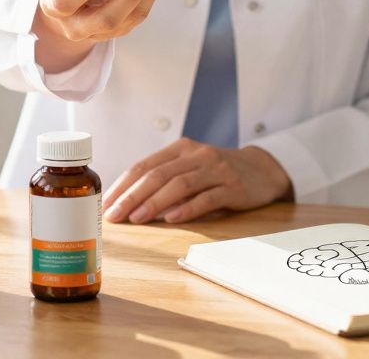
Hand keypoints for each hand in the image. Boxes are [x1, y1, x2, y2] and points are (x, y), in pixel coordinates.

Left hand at [103, 138, 291, 224]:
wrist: (262, 170)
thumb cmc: (217, 172)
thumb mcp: (190, 167)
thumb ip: (165, 179)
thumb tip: (129, 204)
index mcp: (181, 148)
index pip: (145, 165)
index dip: (124, 184)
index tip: (106, 203)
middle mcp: (197, 155)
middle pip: (158, 175)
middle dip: (133, 196)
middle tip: (115, 215)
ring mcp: (216, 169)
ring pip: (180, 185)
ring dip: (155, 203)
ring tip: (137, 218)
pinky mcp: (233, 187)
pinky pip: (207, 198)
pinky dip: (188, 209)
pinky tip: (172, 219)